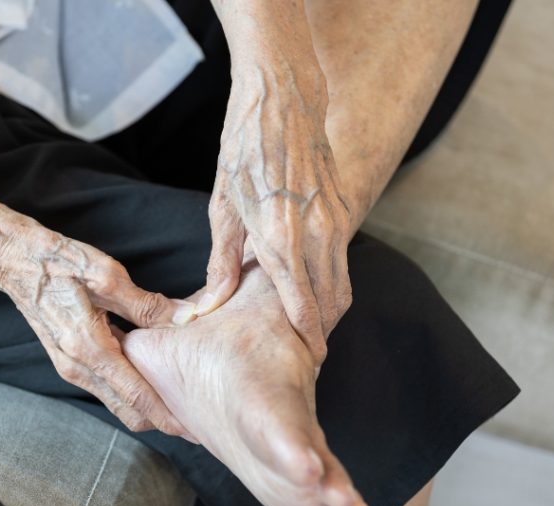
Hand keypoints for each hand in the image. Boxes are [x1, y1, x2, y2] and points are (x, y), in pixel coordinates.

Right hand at [0, 221, 197, 436]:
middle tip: (194, 420)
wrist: (14, 260)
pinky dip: (129, 389)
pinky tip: (151, 376)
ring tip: (179, 399)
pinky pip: (105, 385)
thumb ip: (146, 304)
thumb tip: (184, 318)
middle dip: (159, 419)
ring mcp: (70, 366)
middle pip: (126, 410)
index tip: (191, 427)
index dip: (165, 415)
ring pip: (115, 400)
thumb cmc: (57, 262)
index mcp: (88, 347)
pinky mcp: (69, 360)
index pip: (134, 395)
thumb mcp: (106, 275)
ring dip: (145, 405)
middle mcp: (77, 366)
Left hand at [198, 63, 357, 363]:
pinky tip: (312, 290)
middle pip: (333, 302)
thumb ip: (222, 262)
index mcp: (281, 237)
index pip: (303, 307)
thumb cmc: (243, 146)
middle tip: (305, 355)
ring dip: (330, 309)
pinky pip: (343, 257)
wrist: (281, 95)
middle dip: (322, 332)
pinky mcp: (344, 206)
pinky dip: (333, 280)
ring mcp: (336, 218)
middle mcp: (317, 232)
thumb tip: (209, 307)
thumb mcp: (222, 205)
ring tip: (308, 330)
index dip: (306, 339)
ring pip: (343, 282)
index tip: (303, 362)